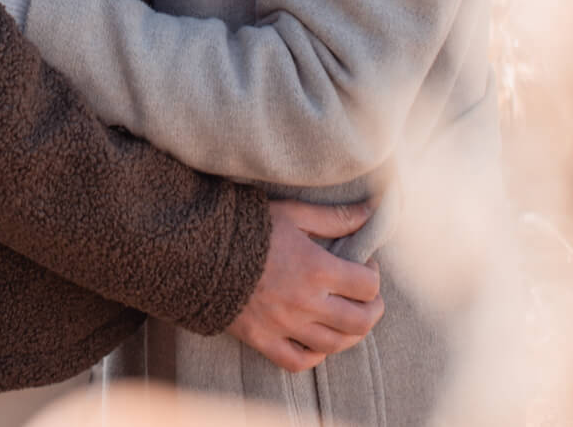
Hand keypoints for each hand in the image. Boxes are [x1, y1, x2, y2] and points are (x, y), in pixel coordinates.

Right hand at [227, 199, 382, 373]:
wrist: (199, 249)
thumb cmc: (248, 226)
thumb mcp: (292, 213)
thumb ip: (333, 217)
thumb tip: (369, 211)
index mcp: (315, 268)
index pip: (366, 286)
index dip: (373, 275)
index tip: (365, 264)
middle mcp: (305, 302)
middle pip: (359, 322)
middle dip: (373, 310)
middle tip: (368, 297)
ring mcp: (284, 325)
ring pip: (334, 345)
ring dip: (351, 334)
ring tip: (348, 317)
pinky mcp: (263, 339)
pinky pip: (298, 361)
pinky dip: (315, 356)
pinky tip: (318, 341)